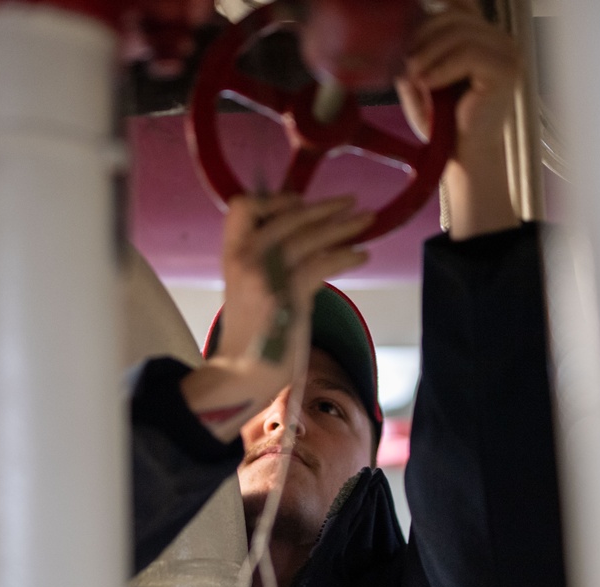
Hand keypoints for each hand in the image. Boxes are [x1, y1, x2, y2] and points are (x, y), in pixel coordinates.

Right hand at [181, 194, 372, 440]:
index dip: (273, 200)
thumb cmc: (252, 334)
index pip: (242, 207)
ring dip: (343, 226)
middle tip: (351, 201)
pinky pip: (321, 265)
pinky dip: (346, 256)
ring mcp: (266, 278)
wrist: (242, 374)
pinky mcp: (288, 297)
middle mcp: (246, 260)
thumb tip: (303, 238)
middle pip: (287, 217)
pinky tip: (361, 255)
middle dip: (324, 208)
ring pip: (308, 238)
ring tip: (367, 220)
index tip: (299, 201)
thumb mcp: (247, 287)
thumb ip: (266, 261)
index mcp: (232, 255)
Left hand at [396, 0, 522, 237]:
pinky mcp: (507, 69)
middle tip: (407, 66)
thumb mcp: (421, 79)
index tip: (407, 48)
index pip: (455, 7)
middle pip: (455, 16)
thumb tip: (398, 30)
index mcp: (483, 37)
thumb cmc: (443, 122)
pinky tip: (429, 84)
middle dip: (423, 38)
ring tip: (415, 78)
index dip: (426, 21)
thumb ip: (415, 53)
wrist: (461, 156)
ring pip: (460, 32)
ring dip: (429, 54)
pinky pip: (469, 53)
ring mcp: (507, 52)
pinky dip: (443, 67)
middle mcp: (500, 40)